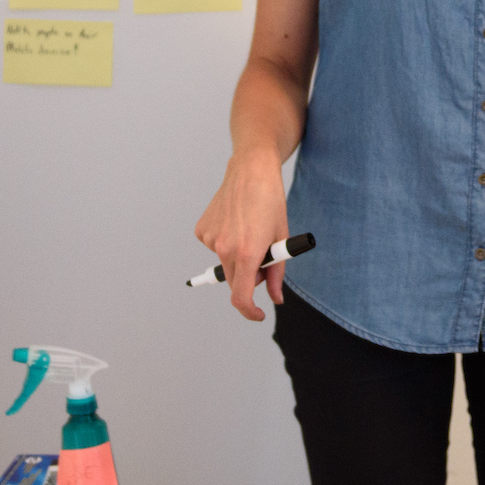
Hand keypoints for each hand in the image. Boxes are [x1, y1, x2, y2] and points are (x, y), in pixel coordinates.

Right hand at [191, 153, 289, 322]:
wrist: (252, 170)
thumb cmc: (270, 202)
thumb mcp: (281, 240)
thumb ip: (277, 274)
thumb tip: (275, 299)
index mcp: (247, 253)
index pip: (241, 298)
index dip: (250, 312)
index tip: (258, 314)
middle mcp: (224, 248)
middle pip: (235, 282)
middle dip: (250, 279)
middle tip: (264, 259)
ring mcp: (211, 239)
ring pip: (226, 263)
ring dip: (238, 258)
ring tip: (250, 230)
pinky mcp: (202, 229)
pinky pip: (215, 247)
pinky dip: (225, 243)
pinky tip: (235, 222)